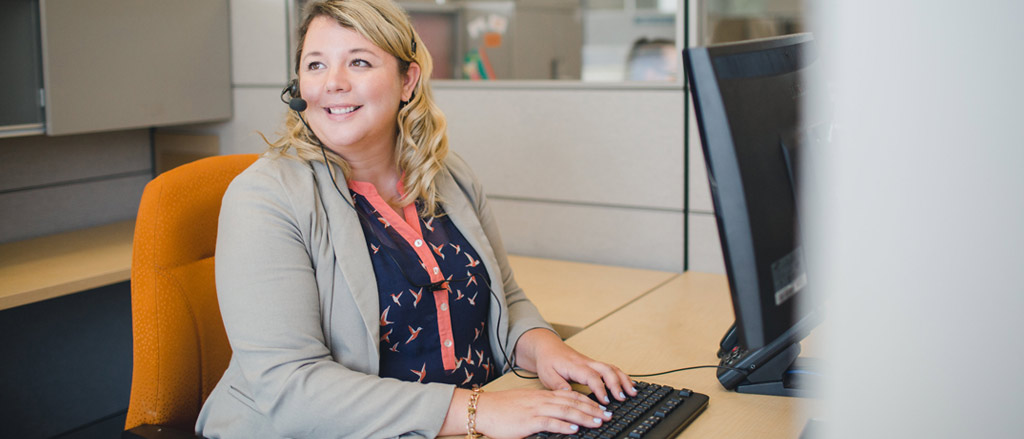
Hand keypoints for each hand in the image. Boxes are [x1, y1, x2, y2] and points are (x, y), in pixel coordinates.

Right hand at [474, 388, 611, 438]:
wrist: (483, 408)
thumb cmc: (502, 410)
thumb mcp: (525, 407)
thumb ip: (541, 411)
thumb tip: (557, 419)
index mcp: (542, 397)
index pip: (570, 396)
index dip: (587, 401)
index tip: (600, 408)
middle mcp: (542, 401)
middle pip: (573, 402)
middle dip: (592, 409)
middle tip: (608, 415)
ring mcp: (536, 410)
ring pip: (566, 411)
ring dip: (584, 417)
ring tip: (598, 421)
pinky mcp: (528, 421)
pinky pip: (550, 422)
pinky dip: (564, 426)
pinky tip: (575, 429)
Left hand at [515, 329, 637, 404]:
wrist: (548, 347)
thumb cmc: (548, 361)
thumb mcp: (547, 374)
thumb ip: (557, 385)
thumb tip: (568, 393)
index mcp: (575, 366)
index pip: (591, 376)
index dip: (600, 389)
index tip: (605, 401)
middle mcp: (587, 363)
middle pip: (607, 370)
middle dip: (617, 384)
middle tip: (623, 398)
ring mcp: (592, 363)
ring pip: (612, 368)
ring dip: (623, 380)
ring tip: (633, 392)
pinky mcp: (595, 365)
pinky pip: (612, 368)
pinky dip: (622, 376)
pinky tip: (629, 385)